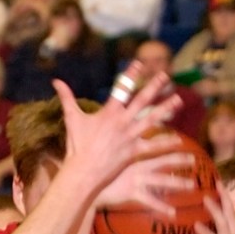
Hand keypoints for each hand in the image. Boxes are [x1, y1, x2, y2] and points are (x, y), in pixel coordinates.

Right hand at [53, 64, 184, 192]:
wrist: (83, 170)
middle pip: (142, 100)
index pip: (122, 88)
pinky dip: (165, 142)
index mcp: (109, 112)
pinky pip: (152, 145)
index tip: (140, 62)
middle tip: (165, 75)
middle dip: (154, 86)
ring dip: (166, 108)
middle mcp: (123, 121)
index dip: (131, 74)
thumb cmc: (76, 145)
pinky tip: (179, 139)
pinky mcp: (134, 151)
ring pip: (152, 119)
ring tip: (178, 99)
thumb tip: (55, 81)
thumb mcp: (71, 118)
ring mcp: (130, 136)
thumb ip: (66, 97)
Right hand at [96, 140, 197, 215]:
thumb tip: (116, 140)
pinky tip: (173, 213)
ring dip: (177, 183)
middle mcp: (137, 166)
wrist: (84, 183)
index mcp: (132, 156)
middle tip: (193, 159)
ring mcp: (136, 180)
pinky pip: (150, 202)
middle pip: (162, 162)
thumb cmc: (93, 168)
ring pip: (161, 181)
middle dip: (179, 160)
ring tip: (191, 186)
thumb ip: (114, 148)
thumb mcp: (105, 154)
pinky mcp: (132, 193)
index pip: (153, 145)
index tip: (180, 140)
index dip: (166, 141)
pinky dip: (162, 207)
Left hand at [182, 181, 234, 233]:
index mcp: (232, 231)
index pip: (230, 210)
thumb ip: (215, 223)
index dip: (224, 196)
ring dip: (206, 232)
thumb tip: (202, 202)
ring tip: (196, 224)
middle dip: (216, 209)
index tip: (218, 182)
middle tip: (204, 197)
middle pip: (224, 222)